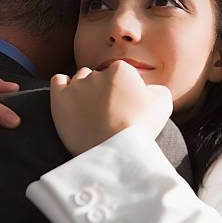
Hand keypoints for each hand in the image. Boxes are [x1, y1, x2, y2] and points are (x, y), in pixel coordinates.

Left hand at [50, 60, 171, 155]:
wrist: (115, 152)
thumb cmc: (141, 128)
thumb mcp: (163, 104)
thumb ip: (155, 88)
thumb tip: (147, 89)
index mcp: (121, 70)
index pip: (122, 73)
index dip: (125, 88)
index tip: (126, 105)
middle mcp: (97, 73)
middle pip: (101, 75)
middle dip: (105, 89)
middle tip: (110, 111)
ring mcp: (77, 86)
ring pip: (81, 77)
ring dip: (86, 88)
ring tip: (92, 109)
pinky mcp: (60, 99)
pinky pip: (58, 81)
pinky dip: (64, 87)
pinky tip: (72, 99)